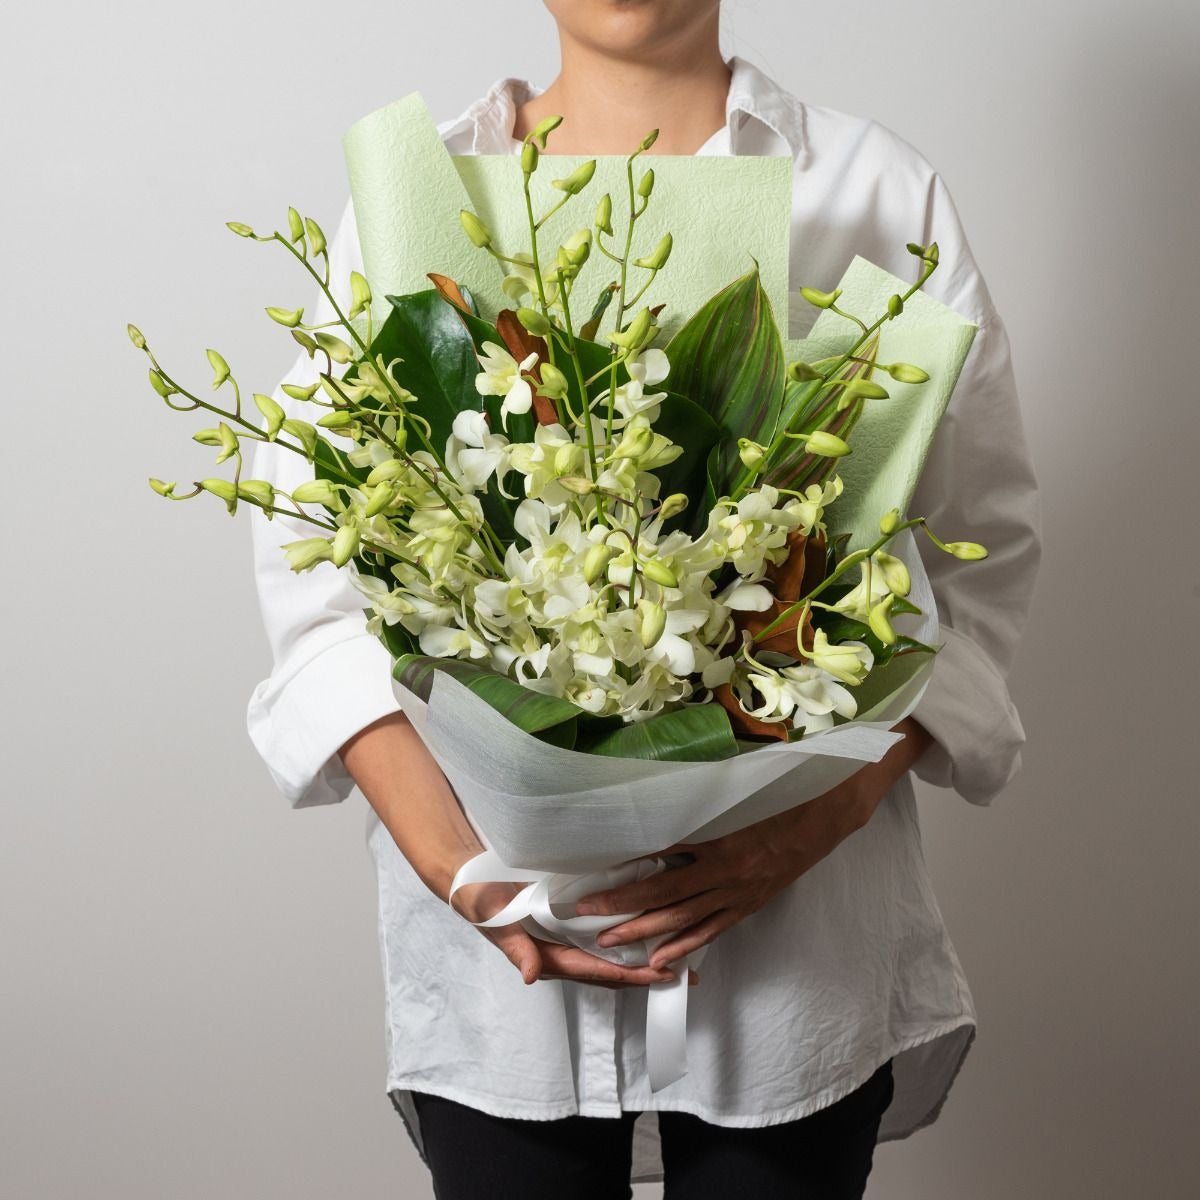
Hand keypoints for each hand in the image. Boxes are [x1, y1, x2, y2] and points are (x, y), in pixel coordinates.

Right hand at [452, 878, 699, 990]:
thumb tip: (531, 976)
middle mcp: (561, 954)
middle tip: (685, 975)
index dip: (631, 974)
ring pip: (610, 957)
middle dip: (646, 974)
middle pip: (610, 972)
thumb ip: (515, 947)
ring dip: (641, 959)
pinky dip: (626, 937)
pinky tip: (648, 929)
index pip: (597, 970)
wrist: (470, 879)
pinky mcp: (566, 923)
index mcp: (548, 958)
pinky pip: (601, 937)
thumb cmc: (482, 900)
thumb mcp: (496, 922)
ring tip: (677, 958)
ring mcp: (564, 940)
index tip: (662, 974)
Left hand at [572, 717, 934, 969]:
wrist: (832, 807)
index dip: (625, 863)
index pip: (661, 854)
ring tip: (610, 941)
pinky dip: (687, 945)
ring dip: (646, 931)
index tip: (592, 868)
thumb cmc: (784, 787)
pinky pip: (714, 929)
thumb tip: (654, 796)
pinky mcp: (752, 902)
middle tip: (585, 914)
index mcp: (722, 836)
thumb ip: (698, 795)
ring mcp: (741, 891)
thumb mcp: (738, 786)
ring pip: (686, 918)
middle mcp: (728, 870)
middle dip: (622, 905)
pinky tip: (662, 959)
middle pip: (665, 894)